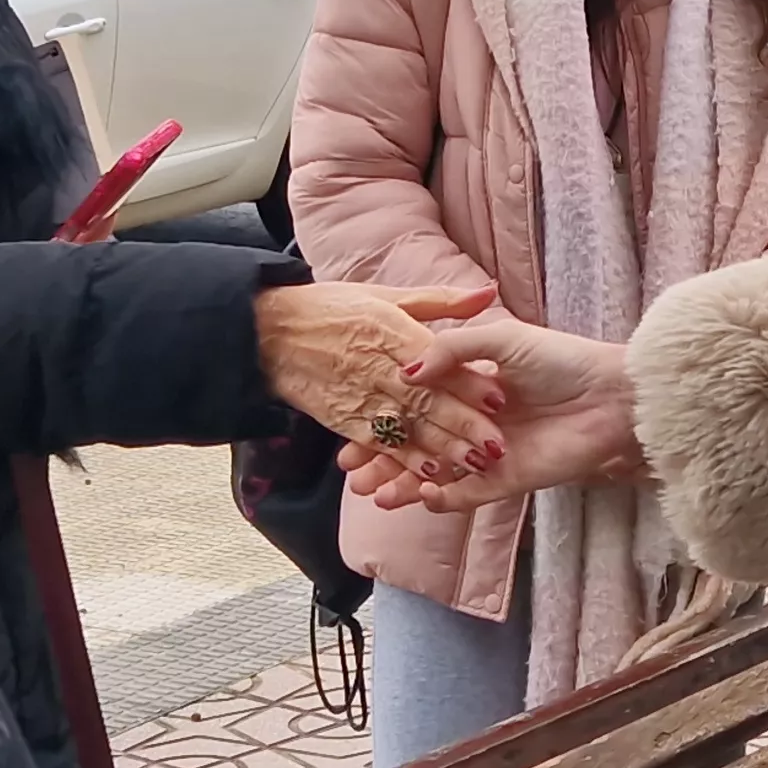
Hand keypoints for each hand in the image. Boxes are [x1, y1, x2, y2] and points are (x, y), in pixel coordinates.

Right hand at [254, 284, 501, 478]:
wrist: (268, 331)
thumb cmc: (332, 308)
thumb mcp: (386, 295)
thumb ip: (441, 301)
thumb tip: (489, 292)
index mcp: (392, 330)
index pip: (437, 359)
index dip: (467, 379)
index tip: (499, 395)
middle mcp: (377, 365)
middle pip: (426, 398)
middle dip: (463, 423)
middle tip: (497, 442)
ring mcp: (359, 395)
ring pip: (406, 425)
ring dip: (441, 447)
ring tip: (474, 463)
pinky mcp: (343, 421)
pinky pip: (378, 444)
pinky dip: (403, 460)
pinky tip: (429, 475)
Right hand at [343, 318, 645, 510]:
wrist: (612, 395)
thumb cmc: (561, 358)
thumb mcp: (500, 338)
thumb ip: (451, 350)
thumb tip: (405, 372)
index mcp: (467, 386)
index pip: (413, 407)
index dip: (382, 419)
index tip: (348, 429)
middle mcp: (472, 422)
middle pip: (417, 446)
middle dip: (383, 460)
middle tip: (351, 474)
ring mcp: (488, 454)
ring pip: (436, 474)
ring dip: (405, 484)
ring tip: (376, 494)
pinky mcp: (509, 480)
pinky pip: (468, 495)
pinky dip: (444, 498)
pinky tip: (422, 496)